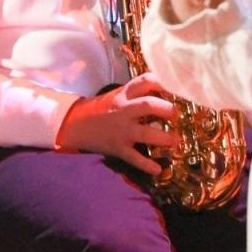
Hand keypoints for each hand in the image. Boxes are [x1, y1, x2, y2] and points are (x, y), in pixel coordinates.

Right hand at [55, 74, 178, 173]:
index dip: (163, 83)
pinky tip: (157, 169)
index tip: (176, 89)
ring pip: (145, 132)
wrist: (75, 124)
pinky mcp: (117, 148)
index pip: (145, 81)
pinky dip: (146, 165)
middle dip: (166, 109)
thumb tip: (168, 94)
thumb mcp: (118, 95)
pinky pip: (134, 157)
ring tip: (176, 141)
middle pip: (148, 105)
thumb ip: (139, 94)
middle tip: (176, 115)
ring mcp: (121, 130)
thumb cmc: (103, 109)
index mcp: (124, 94)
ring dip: (164, 138)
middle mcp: (124, 110)